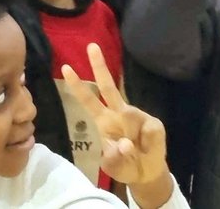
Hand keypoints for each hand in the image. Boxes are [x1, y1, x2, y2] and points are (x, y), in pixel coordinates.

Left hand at [61, 44, 171, 205]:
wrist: (148, 173)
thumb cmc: (126, 166)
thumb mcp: (115, 167)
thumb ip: (115, 158)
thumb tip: (126, 144)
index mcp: (104, 122)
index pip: (89, 100)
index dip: (78, 86)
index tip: (66, 68)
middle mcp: (119, 114)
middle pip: (108, 88)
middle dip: (100, 66)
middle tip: (91, 45)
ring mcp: (137, 117)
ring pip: (129, 113)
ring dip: (129, 138)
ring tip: (135, 153)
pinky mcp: (153, 124)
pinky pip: (148, 132)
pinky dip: (146, 147)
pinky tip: (147, 151)